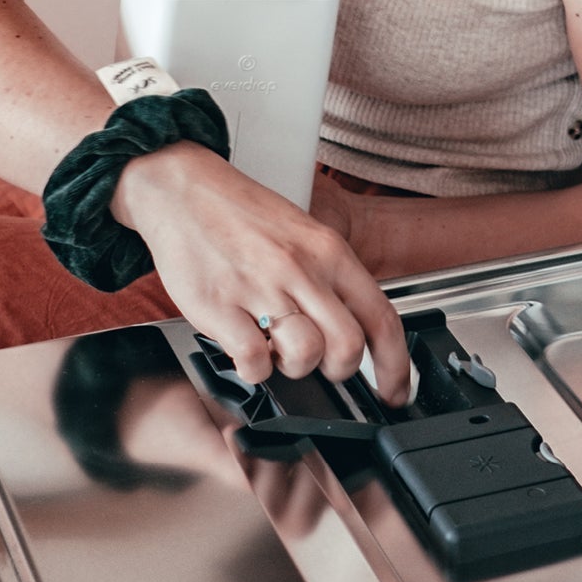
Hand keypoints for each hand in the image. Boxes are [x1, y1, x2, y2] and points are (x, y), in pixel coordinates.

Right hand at [112, 142, 410, 403]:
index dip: (396, 365)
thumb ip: (332, 279)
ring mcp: (260, 288)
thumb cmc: (245, 216)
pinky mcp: (219, 307)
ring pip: (305, 355)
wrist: (185, 190)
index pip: (382, 317)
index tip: (395, 392)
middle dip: (340, 370)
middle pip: (348, 345)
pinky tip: (246, 350)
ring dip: (294, 367)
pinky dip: (253, 370)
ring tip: (277, 348)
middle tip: (322, 365)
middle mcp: (302, 270)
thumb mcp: (306, 235)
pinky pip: (252, 362)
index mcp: (331, 252)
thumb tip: (357, 329)